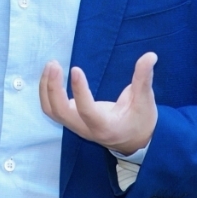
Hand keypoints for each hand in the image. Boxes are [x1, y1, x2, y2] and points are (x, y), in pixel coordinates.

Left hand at [39, 52, 157, 155]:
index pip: (86, 110)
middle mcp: (86, 129)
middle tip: (55, 64)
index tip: (75, 69)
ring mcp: (76, 126)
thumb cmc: (140, 120)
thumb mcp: (145, 101)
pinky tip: (50, 74)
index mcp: (105, 126)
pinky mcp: (71, 120)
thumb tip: (150, 56)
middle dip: (54, 88)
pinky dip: (46, 91)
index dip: (79, 91)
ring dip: (46, 88)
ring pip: (51, 111)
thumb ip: (144, 78)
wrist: (134, 141)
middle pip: (60, 112)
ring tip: (51, 65)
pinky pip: (51, 108)